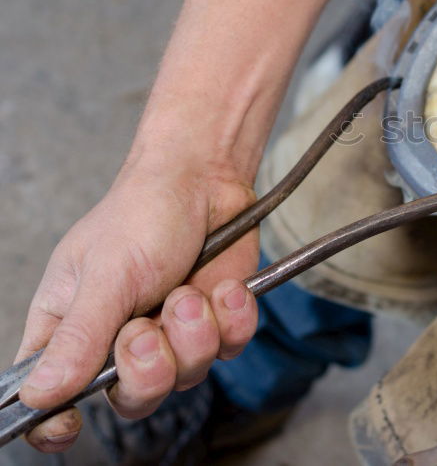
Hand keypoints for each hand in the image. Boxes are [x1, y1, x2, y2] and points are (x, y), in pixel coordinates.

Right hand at [14, 155, 259, 451]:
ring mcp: (173, 334)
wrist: (205, 179)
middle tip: (146, 329)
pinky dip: (232, 318)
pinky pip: (230, 348)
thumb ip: (79, 336)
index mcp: (70, 329)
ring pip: (186, 377)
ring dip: (192, 333)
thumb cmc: (142, 213)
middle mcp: (119, 340)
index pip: (49, 397)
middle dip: (147, 369)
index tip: (69, 423)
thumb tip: (40, 395)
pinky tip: (224, 287)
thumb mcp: (104, 273)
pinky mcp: (218, 323)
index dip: (54, 422)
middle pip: (131, 400)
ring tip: (187, 292)